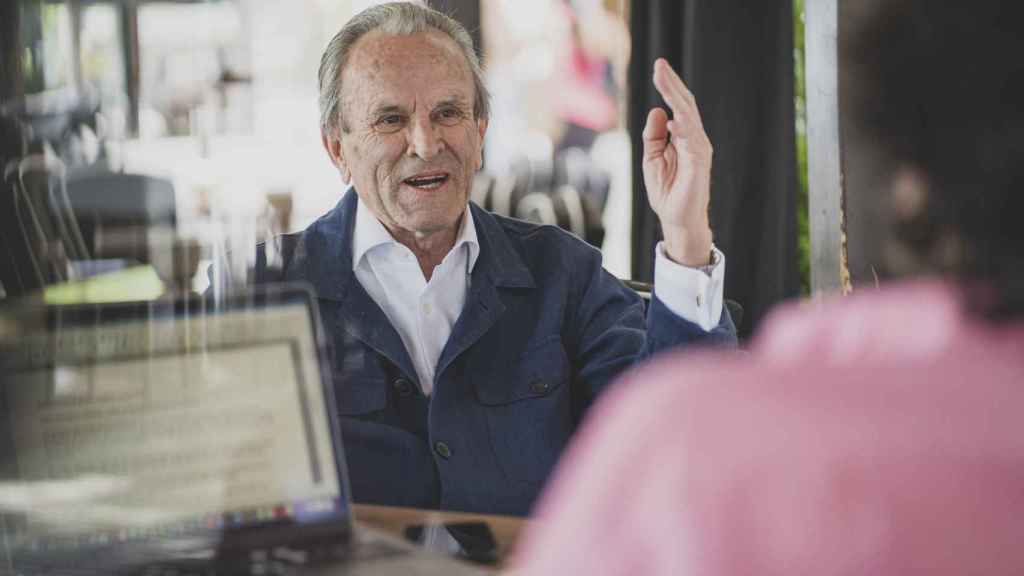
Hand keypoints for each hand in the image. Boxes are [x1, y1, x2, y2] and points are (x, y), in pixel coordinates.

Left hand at [642, 58, 713, 266]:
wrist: (677, 219)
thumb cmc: (667, 191)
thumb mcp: (652, 159)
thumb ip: (654, 136)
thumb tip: (657, 110)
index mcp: (683, 136)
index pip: (678, 105)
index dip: (669, 86)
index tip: (658, 67)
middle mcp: (695, 139)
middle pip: (685, 105)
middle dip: (671, 84)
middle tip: (660, 65)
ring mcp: (699, 151)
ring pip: (689, 118)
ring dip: (676, 99)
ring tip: (664, 81)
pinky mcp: (699, 165)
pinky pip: (693, 143)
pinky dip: (683, 131)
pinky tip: (672, 120)